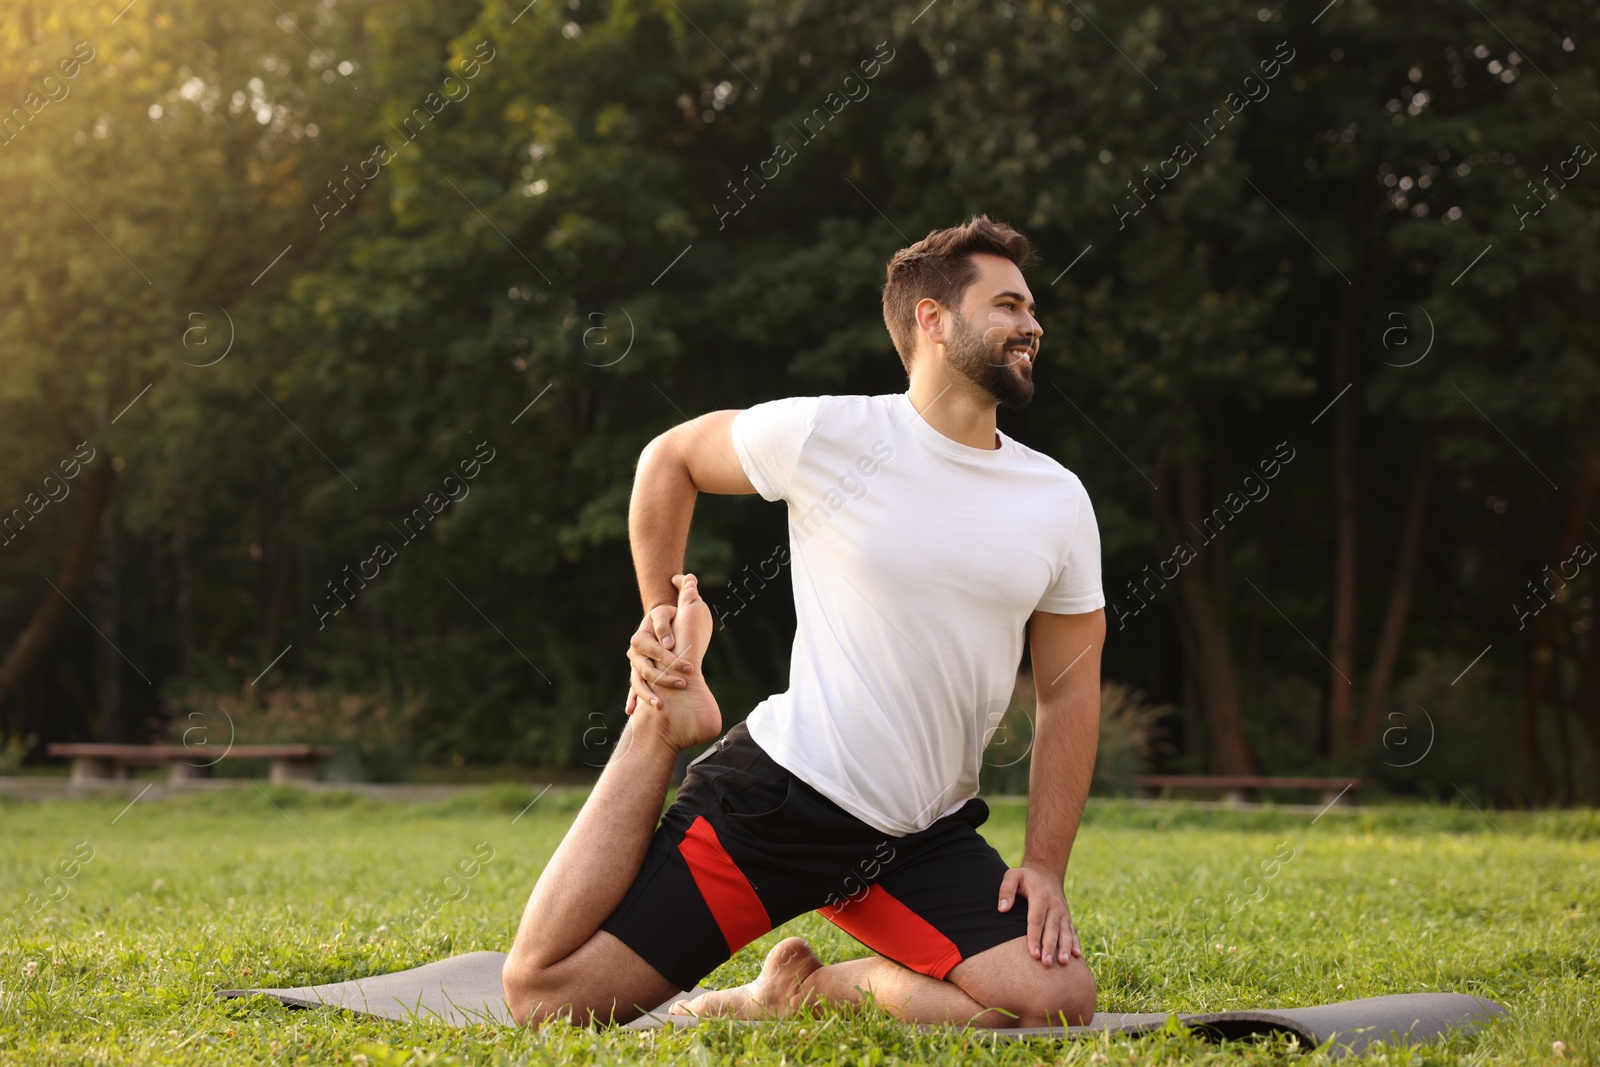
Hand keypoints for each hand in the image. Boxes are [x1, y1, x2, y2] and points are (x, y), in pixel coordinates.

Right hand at [624, 575, 694, 713]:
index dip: (663, 635)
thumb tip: (690, 579)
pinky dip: (634, 701)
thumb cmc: (674, 621)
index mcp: (646, 632)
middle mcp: (637, 648)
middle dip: (664, 671)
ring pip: (638, 679)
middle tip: (684, 679)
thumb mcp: (681, 607)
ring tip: (659, 704)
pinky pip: (635, 690)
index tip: (675, 644)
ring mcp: (637, 663)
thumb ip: (686, 593)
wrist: (664, 631)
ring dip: (647, 692)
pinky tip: (632, 713)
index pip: (652, 635)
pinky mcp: (639, 676)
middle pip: (645, 662)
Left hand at [998, 865, 1080, 967]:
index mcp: (1040, 896)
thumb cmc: (1025, 877)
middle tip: (1047, 964)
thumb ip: (1006, 890)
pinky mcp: (1066, 917)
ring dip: (1064, 948)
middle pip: (1052, 929)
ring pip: (1065, 932)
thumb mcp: (1013, 876)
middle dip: (1050, 947)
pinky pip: (1072, 931)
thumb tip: (1002, 909)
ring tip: (1063, 963)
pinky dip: (1075, 943)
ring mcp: (1062, 912)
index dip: (1035, 937)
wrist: (1046, 873)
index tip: (1033, 954)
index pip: (1037, 920)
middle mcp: (1054, 905)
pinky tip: (1077, 956)